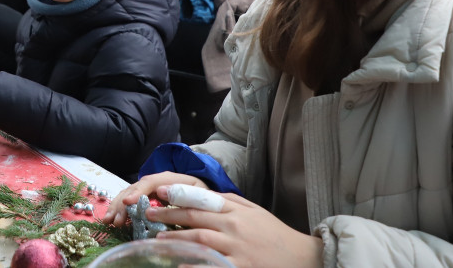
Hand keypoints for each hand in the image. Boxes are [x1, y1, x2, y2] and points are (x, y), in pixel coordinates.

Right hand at [104, 172, 207, 225]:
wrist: (206, 197)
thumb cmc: (203, 197)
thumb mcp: (200, 195)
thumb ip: (187, 195)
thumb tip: (166, 195)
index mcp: (170, 179)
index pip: (151, 182)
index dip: (138, 191)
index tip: (129, 202)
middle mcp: (156, 182)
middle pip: (135, 188)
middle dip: (123, 203)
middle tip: (115, 219)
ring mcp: (150, 190)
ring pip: (129, 194)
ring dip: (118, 207)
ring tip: (109, 221)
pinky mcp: (147, 199)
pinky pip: (130, 202)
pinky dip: (120, 210)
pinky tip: (113, 220)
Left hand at [149, 188, 321, 267]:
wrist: (303, 258)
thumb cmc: (275, 235)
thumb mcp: (254, 211)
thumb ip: (230, 202)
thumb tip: (204, 194)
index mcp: (237, 211)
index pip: (202, 200)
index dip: (178, 196)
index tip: (159, 193)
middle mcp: (234, 227)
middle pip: (195, 219)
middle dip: (169, 217)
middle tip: (149, 216)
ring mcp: (237, 249)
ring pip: (200, 241)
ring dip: (176, 240)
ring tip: (158, 240)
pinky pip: (213, 266)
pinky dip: (196, 266)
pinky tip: (181, 265)